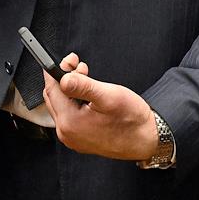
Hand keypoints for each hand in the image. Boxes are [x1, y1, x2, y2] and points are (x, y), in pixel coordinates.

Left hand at [42, 53, 160, 160]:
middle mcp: (67, 133)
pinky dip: (75, 102)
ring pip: (61, 106)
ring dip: (70, 90)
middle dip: (64, 79)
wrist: (146, 139)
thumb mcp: (109, 96)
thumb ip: (83, 86)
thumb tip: (63, 78)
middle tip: (80, 67)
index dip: (57, 71)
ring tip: (88, 79)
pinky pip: (69, 116)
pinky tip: (89, 96)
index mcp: (70, 122)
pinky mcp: (80, 139)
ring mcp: (73, 138)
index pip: (52, 90)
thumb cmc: (132, 120)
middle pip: (53, 98)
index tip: (68, 60)